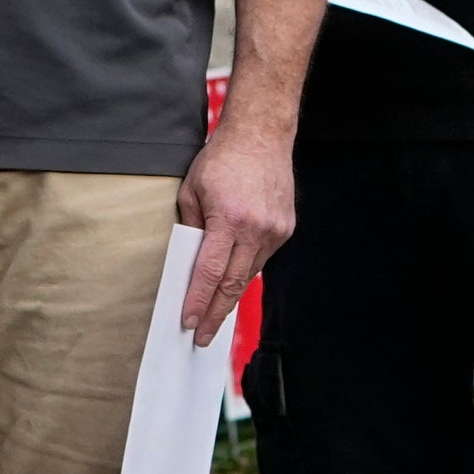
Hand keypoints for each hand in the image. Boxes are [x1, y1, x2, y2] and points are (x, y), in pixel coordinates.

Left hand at [174, 115, 293, 344]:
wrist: (262, 136)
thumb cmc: (222, 159)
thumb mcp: (192, 190)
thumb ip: (190, 227)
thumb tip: (188, 261)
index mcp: (228, 219)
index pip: (209, 273)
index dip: (198, 302)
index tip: (188, 323)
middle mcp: (255, 229)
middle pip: (232, 284)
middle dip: (215, 314)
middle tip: (202, 337)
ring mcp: (274, 231)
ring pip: (248, 276)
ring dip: (230, 297)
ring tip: (214, 316)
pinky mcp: (285, 229)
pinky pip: (260, 260)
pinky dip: (244, 272)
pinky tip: (232, 283)